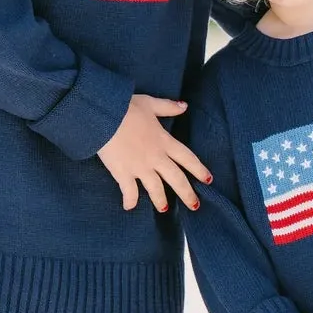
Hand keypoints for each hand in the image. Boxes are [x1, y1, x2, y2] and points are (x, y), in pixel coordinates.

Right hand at [96, 95, 212, 211]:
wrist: (104, 116)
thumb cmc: (126, 108)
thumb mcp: (150, 103)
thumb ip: (168, 107)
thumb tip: (184, 106)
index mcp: (164, 141)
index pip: (187, 158)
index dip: (199, 169)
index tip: (208, 180)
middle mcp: (156, 157)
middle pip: (176, 178)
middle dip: (187, 193)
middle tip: (195, 206)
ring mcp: (140, 167)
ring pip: (156, 188)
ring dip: (160, 201)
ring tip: (164, 209)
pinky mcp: (123, 173)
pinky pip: (129, 191)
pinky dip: (129, 200)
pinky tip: (129, 207)